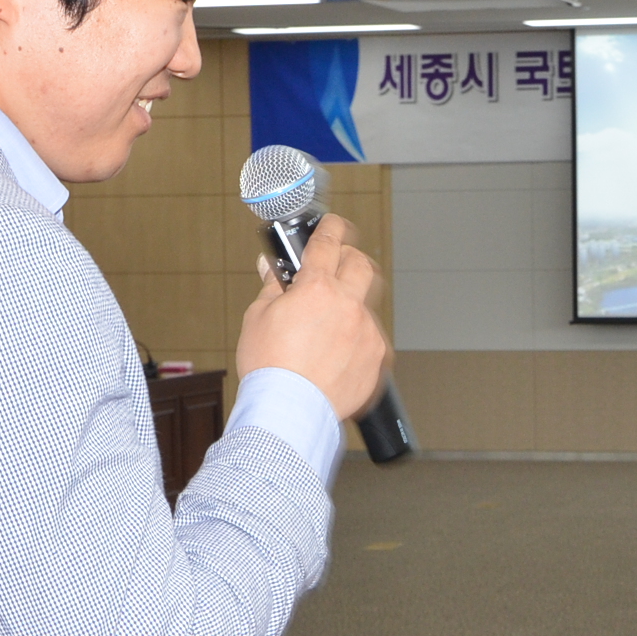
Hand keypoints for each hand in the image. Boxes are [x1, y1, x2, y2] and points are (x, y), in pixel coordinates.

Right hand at [238, 214, 389, 419]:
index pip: (329, 242)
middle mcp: (348, 305)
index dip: (331, 227)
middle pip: (362, 263)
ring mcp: (366, 331)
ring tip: (329, 324)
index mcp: (317, 289)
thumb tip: (271, 268)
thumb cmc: (270, 370)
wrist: (290, 411)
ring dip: (351, 303)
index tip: (332, 224)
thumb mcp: (258, 318)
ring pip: (367, 303)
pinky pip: (371, 337)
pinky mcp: (377, 357)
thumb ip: (272, 287)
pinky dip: (356, 337)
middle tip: (337, 266)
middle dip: (350, 258)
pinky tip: (337, 353)